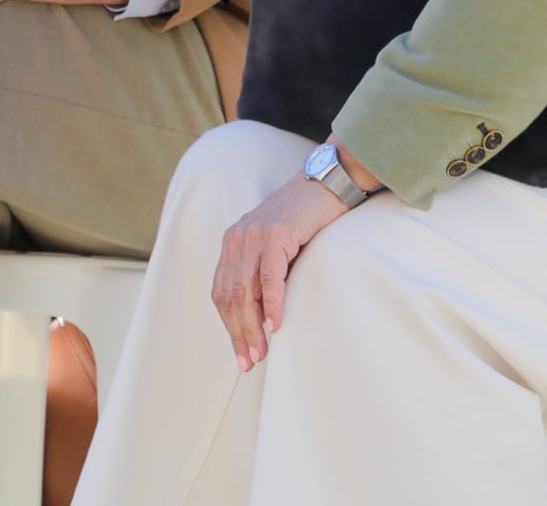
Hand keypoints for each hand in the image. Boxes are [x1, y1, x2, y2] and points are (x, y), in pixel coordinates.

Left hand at [212, 170, 353, 370]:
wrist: (324, 184)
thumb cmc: (305, 221)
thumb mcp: (276, 247)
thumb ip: (263, 273)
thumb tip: (262, 318)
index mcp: (233, 243)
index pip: (221, 292)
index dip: (229, 326)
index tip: (241, 354)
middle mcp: (237, 238)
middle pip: (229, 296)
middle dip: (238, 333)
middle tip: (249, 362)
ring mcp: (255, 235)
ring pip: (245, 289)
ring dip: (251, 326)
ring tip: (260, 352)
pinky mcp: (277, 234)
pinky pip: (270, 276)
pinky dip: (272, 303)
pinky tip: (276, 325)